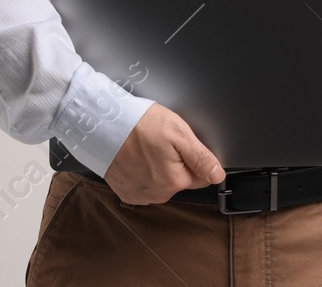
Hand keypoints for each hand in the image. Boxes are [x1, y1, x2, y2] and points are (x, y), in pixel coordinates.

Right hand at [104, 103, 224, 204]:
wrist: (103, 125)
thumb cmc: (139, 124)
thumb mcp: (179, 133)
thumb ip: (201, 157)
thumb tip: (218, 175)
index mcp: (174, 180)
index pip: (200, 176)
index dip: (194, 158)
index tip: (181, 145)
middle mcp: (158, 194)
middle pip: (181, 181)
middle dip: (177, 163)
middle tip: (163, 144)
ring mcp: (141, 196)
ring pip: (163, 184)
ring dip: (160, 170)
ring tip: (148, 149)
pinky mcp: (127, 193)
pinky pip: (146, 186)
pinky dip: (144, 174)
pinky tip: (138, 158)